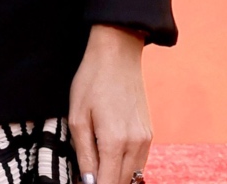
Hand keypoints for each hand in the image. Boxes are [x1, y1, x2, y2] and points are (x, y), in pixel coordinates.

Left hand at [68, 24, 150, 183]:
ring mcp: (145, 140)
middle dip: (104, 183)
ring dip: (116, 177)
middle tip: (86, 179)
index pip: (107, 182)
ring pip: (133, 174)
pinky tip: (109, 161)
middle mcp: (135, 145)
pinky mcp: (149, 134)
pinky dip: (125, 167)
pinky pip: (139, 162)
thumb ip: (84, 152)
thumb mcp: (77, 116)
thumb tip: (88, 180)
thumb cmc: (92, 81)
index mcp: (114, 141)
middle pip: (122, 181)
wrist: (118, 56)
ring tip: (95, 171)